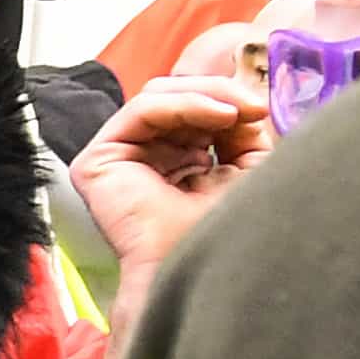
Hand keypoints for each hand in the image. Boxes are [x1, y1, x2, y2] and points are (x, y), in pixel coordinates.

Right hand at [71, 78, 268, 280]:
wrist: (204, 265)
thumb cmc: (225, 230)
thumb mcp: (248, 163)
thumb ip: (239, 126)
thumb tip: (240, 101)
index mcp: (172, 161)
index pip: (189, 107)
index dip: (226, 99)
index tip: (262, 110)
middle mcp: (141, 158)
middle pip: (173, 96)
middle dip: (220, 94)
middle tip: (255, 108)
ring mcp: (115, 159)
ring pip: (158, 95)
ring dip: (206, 95)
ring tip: (239, 113)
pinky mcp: (97, 163)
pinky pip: (141, 110)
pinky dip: (184, 104)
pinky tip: (220, 116)